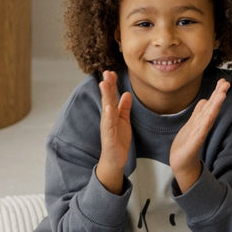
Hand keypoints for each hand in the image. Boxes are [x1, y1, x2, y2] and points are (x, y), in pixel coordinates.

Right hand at [96, 70, 132, 193]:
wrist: (115, 159)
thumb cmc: (118, 140)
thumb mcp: (124, 121)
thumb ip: (124, 108)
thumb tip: (127, 94)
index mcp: (112, 114)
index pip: (111, 96)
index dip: (112, 84)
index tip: (112, 71)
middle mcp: (108, 118)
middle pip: (107, 99)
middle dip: (107, 85)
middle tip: (107, 72)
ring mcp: (107, 127)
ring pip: (106, 109)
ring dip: (105, 96)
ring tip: (104, 84)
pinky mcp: (109, 136)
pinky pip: (109, 125)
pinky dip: (109, 116)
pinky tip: (109, 108)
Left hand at [169, 78, 228, 191]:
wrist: (181, 162)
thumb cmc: (186, 144)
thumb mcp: (192, 124)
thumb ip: (199, 113)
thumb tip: (205, 100)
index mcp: (201, 121)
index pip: (211, 104)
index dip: (217, 93)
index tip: (224, 81)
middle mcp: (202, 126)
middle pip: (212, 108)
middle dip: (218, 95)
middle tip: (226, 83)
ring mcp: (198, 134)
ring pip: (208, 117)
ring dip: (215, 106)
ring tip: (221, 94)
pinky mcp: (194, 143)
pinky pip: (201, 131)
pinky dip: (205, 123)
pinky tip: (210, 116)